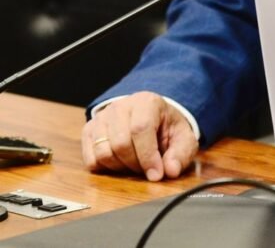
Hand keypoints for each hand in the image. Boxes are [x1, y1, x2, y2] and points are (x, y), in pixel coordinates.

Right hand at [82, 92, 198, 180]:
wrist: (148, 118)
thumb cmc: (165, 129)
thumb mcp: (182, 138)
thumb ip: (181, 154)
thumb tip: (171, 170)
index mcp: (146, 102)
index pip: (141, 128)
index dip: (148, 156)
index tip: (156, 175)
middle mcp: (120, 106)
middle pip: (120, 143)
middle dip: (135, 164)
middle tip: (146, 168)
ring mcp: (102, 117)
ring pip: (103, 152)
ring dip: (120, 167)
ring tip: (133, 163)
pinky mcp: (89, 131)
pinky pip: (91, 160)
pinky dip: (105, 169)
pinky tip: (119, 162)